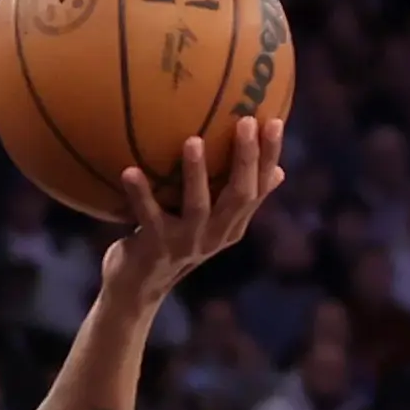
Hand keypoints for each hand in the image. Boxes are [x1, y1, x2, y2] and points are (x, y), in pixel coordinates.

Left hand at [104, 117, 285, 305]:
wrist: (137, 289)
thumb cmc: (172, 244)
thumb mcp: (209, 223)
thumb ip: (234, 198)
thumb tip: (279, 170)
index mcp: (232, 225)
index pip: (260, 187)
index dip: (269, 156)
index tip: (274, 121)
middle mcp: (216, 235)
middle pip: (240, 194)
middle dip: (247, 158)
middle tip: (246, 121)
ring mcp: (187, 243)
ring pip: (198, 206)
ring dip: (196, 173)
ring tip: (192, 140)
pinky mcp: (156, 248)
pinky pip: (147, 215)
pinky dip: (139, 193)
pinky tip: (129, 170)